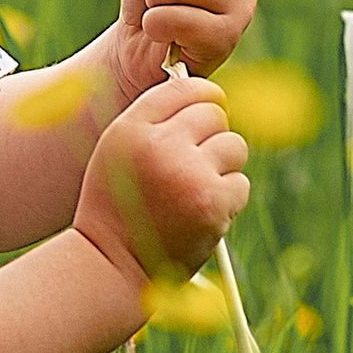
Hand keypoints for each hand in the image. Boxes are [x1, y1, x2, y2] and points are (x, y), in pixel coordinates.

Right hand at [73, 72, 249, 286]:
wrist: (112, 264)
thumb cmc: (116, 206)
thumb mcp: (117, 151)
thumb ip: (154, 121)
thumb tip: (208, 98)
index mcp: (132, 129)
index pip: (183, 88)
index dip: (202, 97)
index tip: (206, 109)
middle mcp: (160, 145)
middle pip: (215, 114)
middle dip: (212, 134)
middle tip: (196, 161)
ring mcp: (189, 174)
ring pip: (234, 145)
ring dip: (223, 165)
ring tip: (195, 189)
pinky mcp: (212, 204)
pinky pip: (240, 183)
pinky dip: (228, 197)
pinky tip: (200, 212)